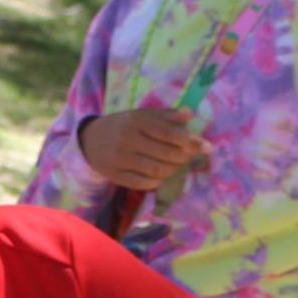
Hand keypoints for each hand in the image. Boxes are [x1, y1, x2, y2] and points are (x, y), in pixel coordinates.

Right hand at [77, 103, 207, 191]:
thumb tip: (189, 113)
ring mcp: (120, 159)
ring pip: (155, 170)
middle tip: (193, 157)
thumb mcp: (141, 115)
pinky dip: (157, 182)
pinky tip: (163, 176)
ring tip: (179, 165)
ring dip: (173, 170)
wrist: (90, 141)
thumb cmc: (123, 126)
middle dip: (184, 157)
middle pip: (165, 153)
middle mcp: (127, 139)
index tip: (207, 147)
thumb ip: (165, 115)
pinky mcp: (115, 175)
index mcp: (135, 121)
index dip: (190, 140)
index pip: (168, 132)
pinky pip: (142, 183)